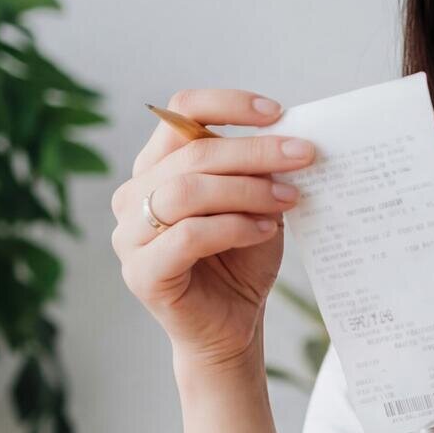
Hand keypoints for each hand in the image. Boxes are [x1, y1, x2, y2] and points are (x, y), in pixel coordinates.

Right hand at [110, 89, 314, 373]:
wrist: (233, 328)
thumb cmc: (242, 263)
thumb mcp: (257, 206)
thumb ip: (259, 172)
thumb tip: (290, 136)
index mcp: (157, 167)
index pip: (179, 113)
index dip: (227, 105)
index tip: (276, 112)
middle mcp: (134, 195)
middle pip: (191, 153)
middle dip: (255, 152)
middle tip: (303, 156)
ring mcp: (130, 234)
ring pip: (186, 191)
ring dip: (245, 190)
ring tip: (288, 198)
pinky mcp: (142, 272)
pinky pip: (188, 235)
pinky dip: (233, 227)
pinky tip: (265, 230)